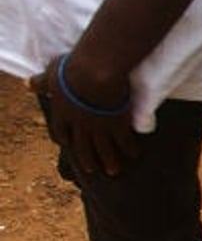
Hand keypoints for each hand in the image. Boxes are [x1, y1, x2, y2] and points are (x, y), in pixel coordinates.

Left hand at [30, 54, 138, 176]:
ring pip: (103, 150)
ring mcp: (100, 127)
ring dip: (109, 161)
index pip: (60, 131)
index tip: (67, 144)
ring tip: (113, 171)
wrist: (96, 73)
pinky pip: (124, 141)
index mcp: (63, 113)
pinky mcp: (117, 125)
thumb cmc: (73, 69)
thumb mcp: (53, 73)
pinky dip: (129, 149)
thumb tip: (28, 84)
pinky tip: (134, 155)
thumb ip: (42, 82)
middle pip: (82, 147)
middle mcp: (80, 125)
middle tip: (91, 169)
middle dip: (87, 159)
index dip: (64, 139)